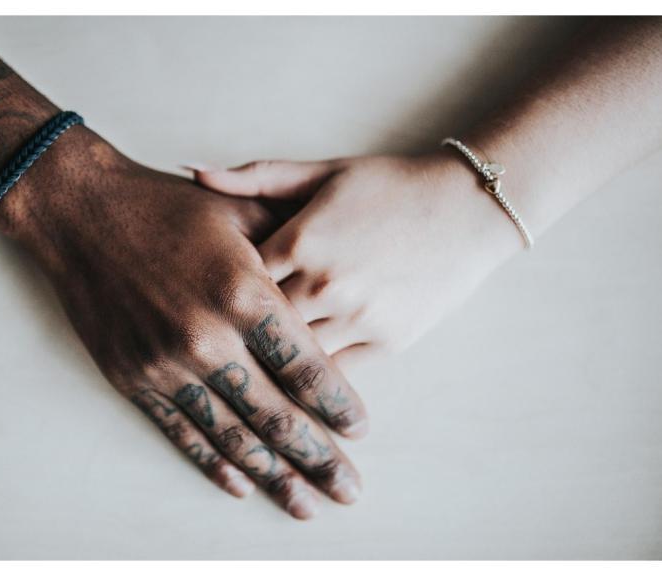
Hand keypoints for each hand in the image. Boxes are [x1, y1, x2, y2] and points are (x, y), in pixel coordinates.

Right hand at [0, 127, 368, 518]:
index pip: (305, 365)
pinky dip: (212, 462)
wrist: (81, 213)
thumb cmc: (166, 206)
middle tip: (348, 491)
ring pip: (231, 435)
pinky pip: (181, 431)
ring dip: (272, 476)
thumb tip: (337, 277)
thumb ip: (291, 248)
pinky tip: (240, 486)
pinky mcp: (133, 378)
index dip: (338, 403)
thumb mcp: (239, 211)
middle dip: (317, 458)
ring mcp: (166, 364)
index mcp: (242, 292)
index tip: (360, 430)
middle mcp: (206, 337)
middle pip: (275, 414)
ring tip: (305, 505)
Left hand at [194, 153, 522, 371]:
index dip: (213, 292)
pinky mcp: (387, 341)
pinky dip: (311, 382)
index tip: (196, 302)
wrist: (468, 208)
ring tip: (240, 375)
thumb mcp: (324, 173)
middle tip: (206, 347)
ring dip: (267, 366)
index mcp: (302, 239)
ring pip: (291, 359)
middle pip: (256, 326)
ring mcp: (357, 316)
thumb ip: (257, 177)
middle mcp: (325, 283)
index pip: (235, 280)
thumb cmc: (391, 186)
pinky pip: (334, 374)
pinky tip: (292, 385)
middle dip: (232, 336)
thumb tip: (192, 171)